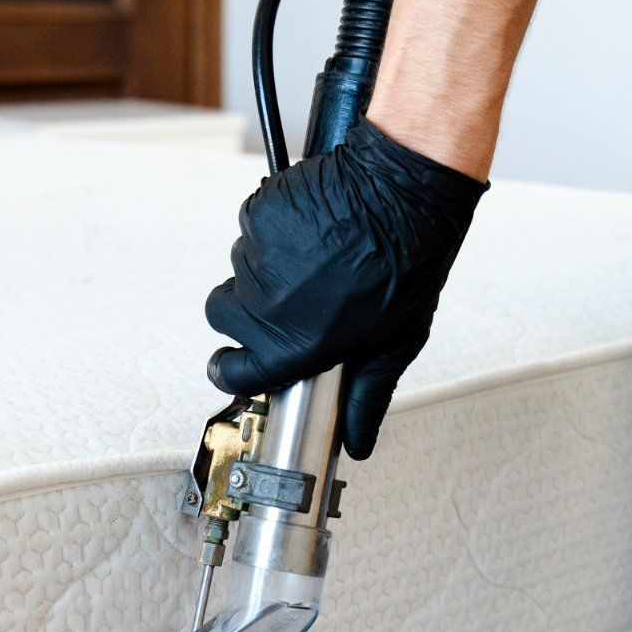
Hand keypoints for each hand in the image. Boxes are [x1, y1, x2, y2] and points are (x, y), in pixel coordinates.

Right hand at [205, 120, 486, 459]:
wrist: (405, 188)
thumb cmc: (409, 263)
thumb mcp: (396, 343)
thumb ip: (367, 397)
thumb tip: (358, 443)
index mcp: (296, 344)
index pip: (231, 371)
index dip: (231, 368)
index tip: (234, 363)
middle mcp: (268, 304)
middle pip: (222, 316)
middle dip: (242, 313)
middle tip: (282, 302)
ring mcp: (259, 256)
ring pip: (240, 270)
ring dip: (265, 268)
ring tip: (313, 259)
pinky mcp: (259, 214)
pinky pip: (251, 229)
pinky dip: (273, 231)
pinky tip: (311, 230)